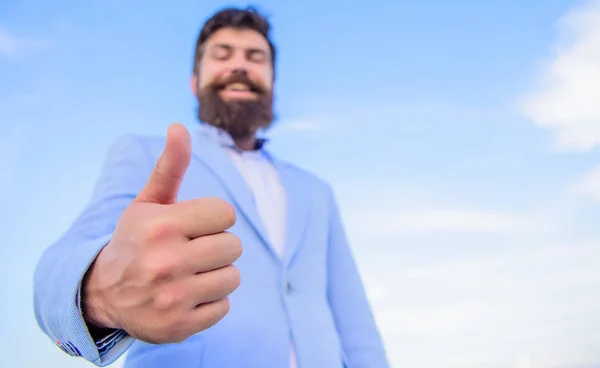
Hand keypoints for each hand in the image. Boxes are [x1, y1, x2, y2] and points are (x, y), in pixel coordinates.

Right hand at [82, 123, 241, 343]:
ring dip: (216, 274)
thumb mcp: (148, 202)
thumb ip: (170, 167)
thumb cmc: (135, 240)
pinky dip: (210, 302)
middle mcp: (166, 261)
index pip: (226, 214)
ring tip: (190, 274)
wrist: (104, 293)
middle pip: (233, 246)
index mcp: (162, 225)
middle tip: (191, 251)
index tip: (194, 226)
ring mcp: (173, 297)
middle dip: (216, 246)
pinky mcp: (179, 326)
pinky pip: (224, 306)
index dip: (213, 219)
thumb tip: (179, 126)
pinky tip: (186, 296)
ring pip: (233, 277)